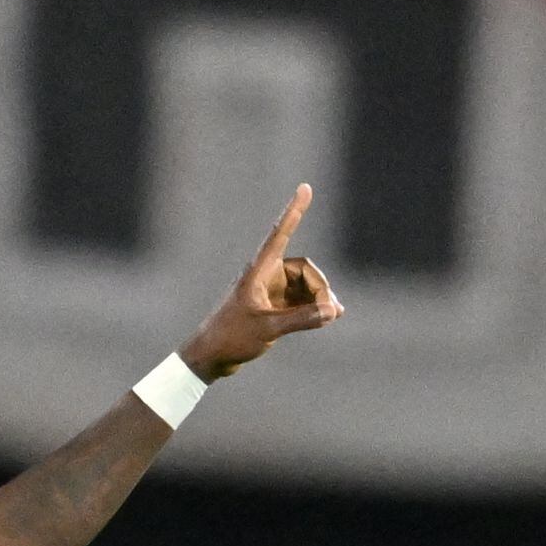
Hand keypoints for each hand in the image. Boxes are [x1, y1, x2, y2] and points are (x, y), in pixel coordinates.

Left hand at [179, 183, 345, 378]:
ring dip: (319, 298)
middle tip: (329, 312)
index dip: (294, 211)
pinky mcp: (274, 305)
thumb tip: (333, 311)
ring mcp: (271, 290)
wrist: (212, 357)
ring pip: (305, 285)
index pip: (280, 234)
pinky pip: (301, 299)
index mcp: (258, 271)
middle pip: (304, 270)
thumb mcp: (269, 328)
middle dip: (320, 288)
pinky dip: (314, 307)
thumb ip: (302, 319)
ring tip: (330, 317)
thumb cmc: (231, 337)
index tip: (305, 188)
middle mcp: (266, 275)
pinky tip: (327, 318)